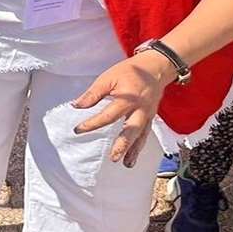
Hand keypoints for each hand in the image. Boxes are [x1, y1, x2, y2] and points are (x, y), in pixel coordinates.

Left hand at [72, 52, 173, 167]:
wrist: (156, 67)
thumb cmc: (130, 71)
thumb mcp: (108, 77)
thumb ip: (93, 93)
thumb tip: (76, 105)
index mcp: (128, 98)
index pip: (108, 115)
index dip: (92, 124)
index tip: (78, 130)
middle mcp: (140, 109)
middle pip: (132, 129)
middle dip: (123, 144)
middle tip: (113, 157)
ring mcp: (148, 114)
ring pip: (141, 135)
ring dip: (134, 150)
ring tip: (126, 164)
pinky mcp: (151, 117)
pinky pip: (146, 134)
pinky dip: (139, 146)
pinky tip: (132, 157)